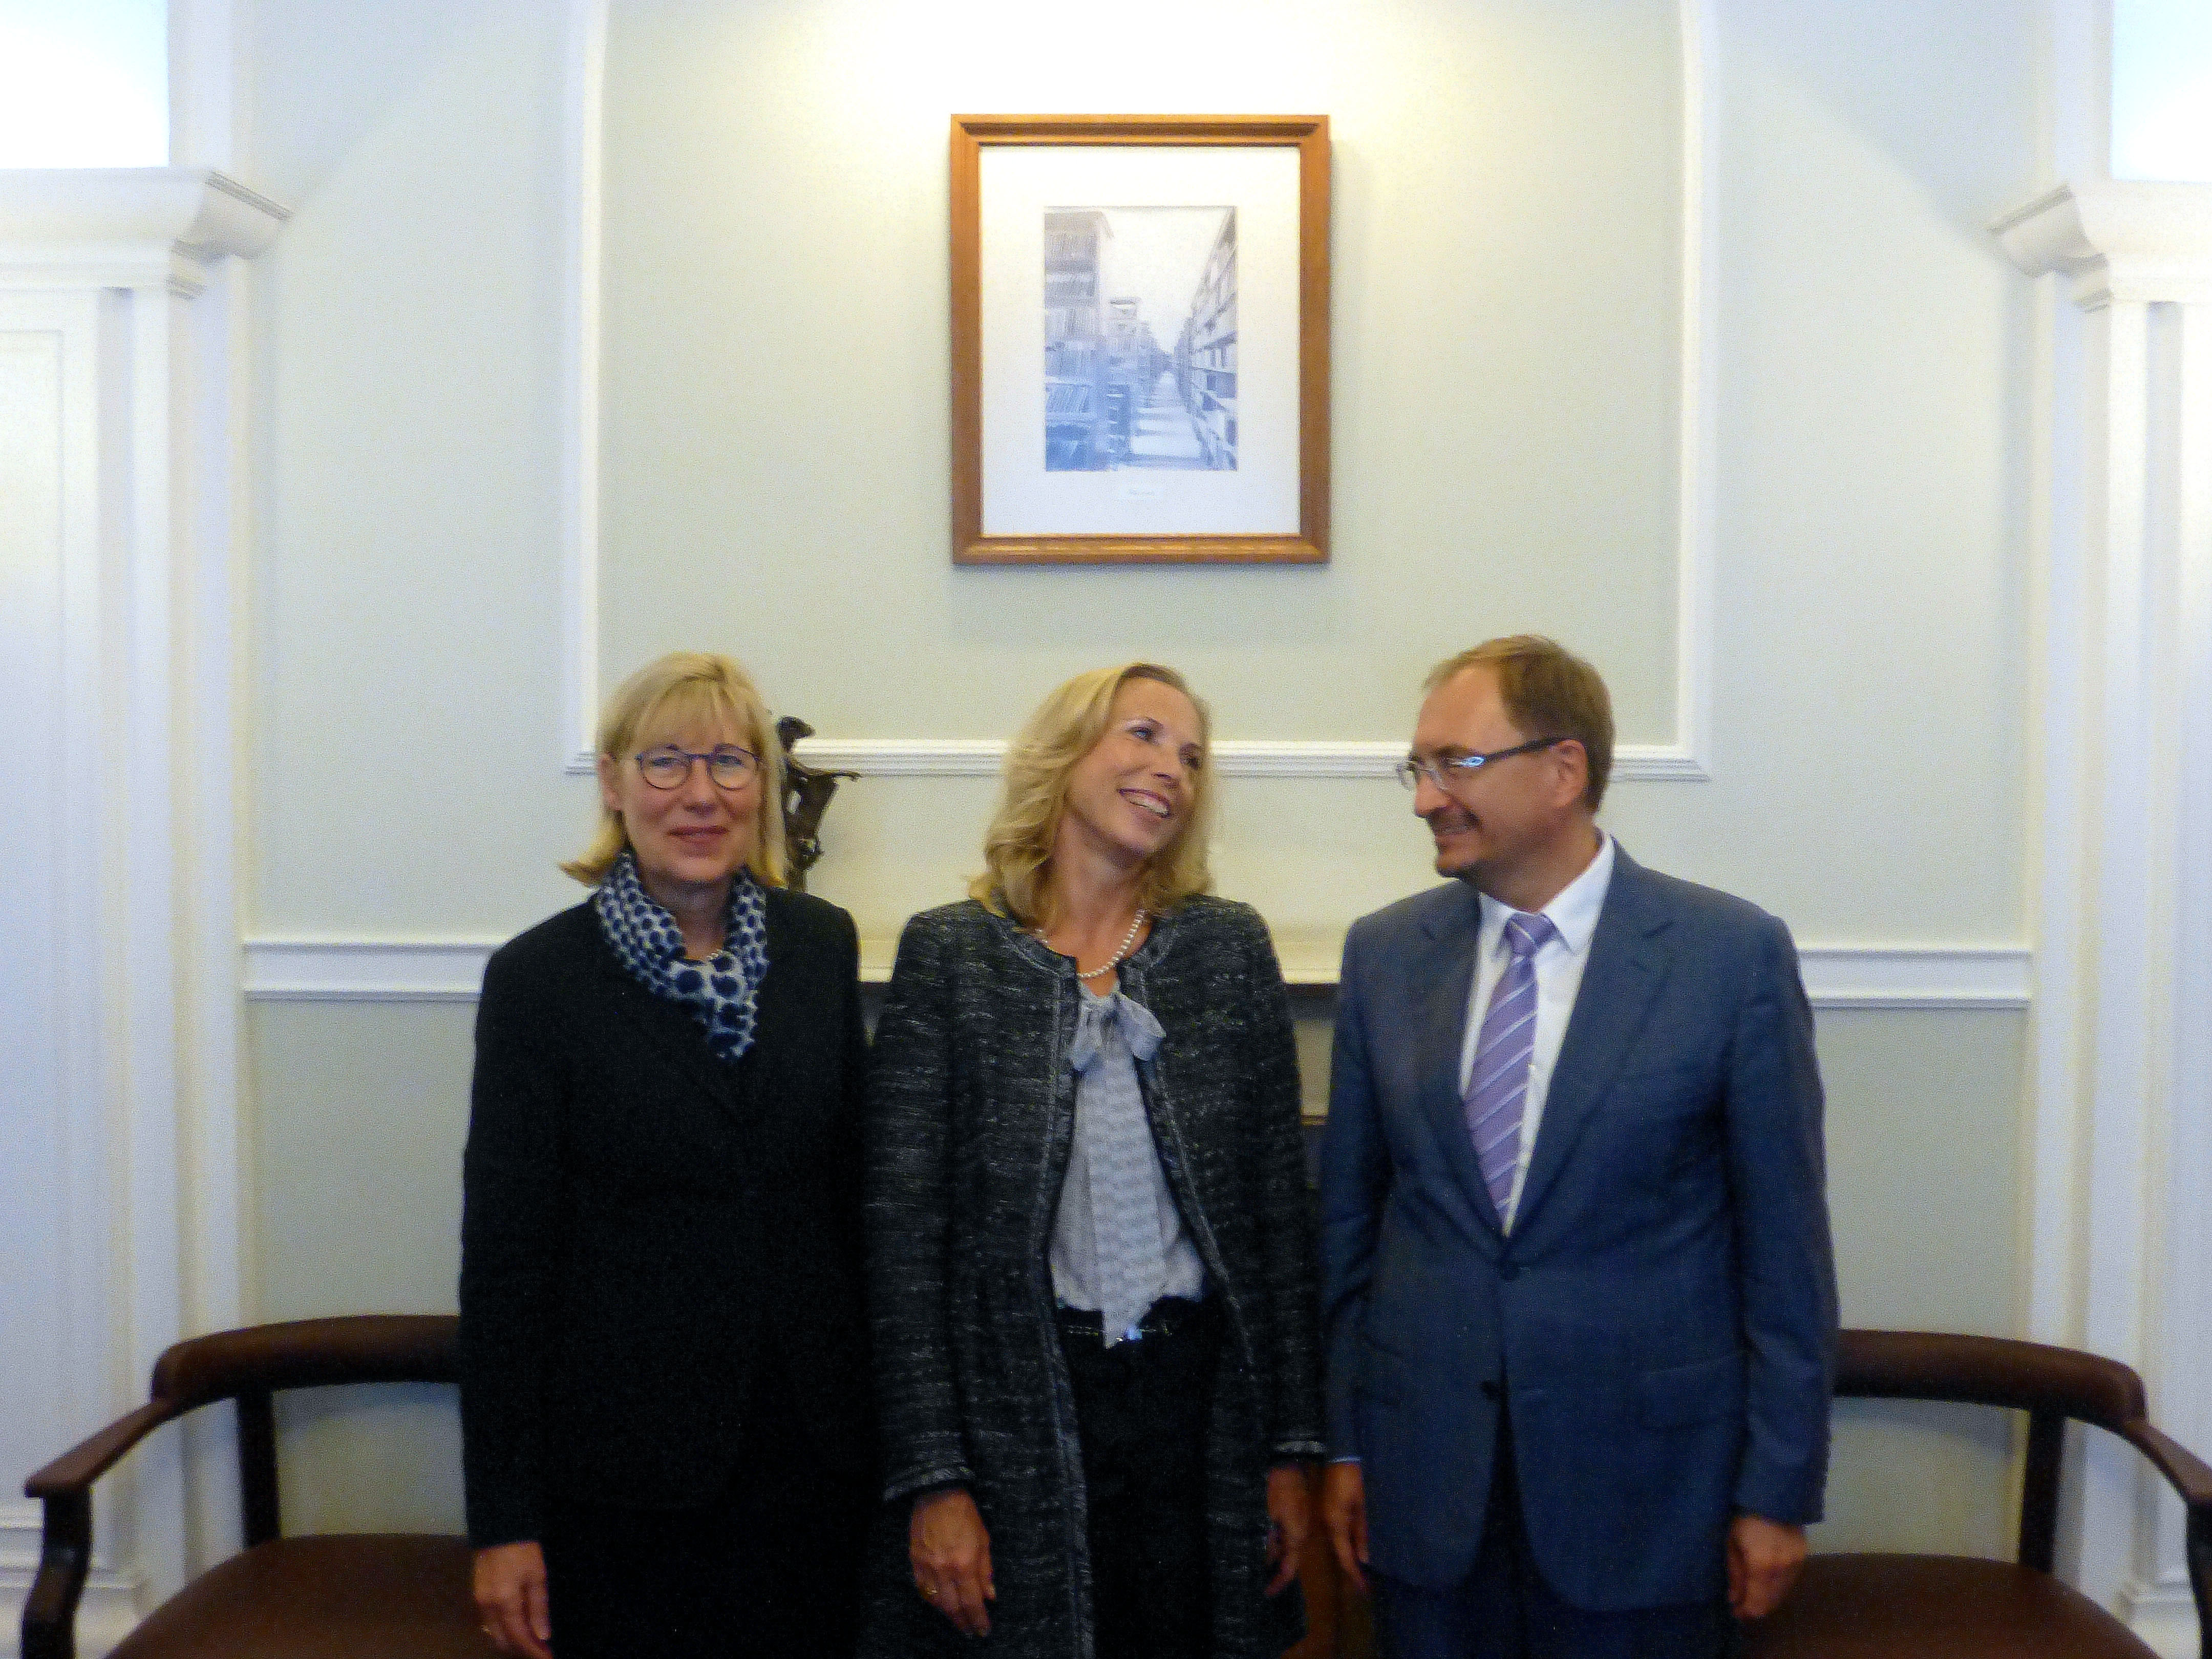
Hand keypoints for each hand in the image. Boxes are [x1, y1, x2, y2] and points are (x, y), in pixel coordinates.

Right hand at [472, 1541, 552, 1658]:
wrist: (499, 1527)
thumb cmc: (523, 1550)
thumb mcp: (537, 1577)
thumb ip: (538, 1608)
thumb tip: (543, 1636)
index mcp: (505, 1603)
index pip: (519, 1637)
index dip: (534, 1651)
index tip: (548, 1658)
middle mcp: (488, 1608)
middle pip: (503, 1640)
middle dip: (522, 1649)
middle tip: (541, 1649)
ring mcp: (479, 1602)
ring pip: (494, 1633)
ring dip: (511, 1640)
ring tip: (531, 1639)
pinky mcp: (477, 1595)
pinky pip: (488, 1622)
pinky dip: (502, 1628)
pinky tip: (516, 1624)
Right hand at [911, 1487, 994, 1637]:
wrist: (938, 1494)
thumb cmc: (965, 1515)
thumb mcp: (984, 1541)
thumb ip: (986, 1571)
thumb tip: (990, 1596)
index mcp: (965, 1565)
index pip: (973, 1602)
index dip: (978, 1620)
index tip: (983, 1630)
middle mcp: (945, 1570)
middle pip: (953, 1607)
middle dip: (963, 1622)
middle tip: (970, 1632)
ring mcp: (927, 1567)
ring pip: (936, 1602)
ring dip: (948, 1614)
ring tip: (957, 1619)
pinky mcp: (915, 1561)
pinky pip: (922, 1589)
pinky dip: (932, 1600)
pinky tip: (940, 1603)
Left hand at [1264, 1465, 1313, 1594]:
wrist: (1290, 1465)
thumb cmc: (1278, 1490)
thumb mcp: (1269, 1517)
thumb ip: (1269, 1541)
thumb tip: (1267, 1561)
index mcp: (1297, 1538)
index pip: (1289, 1570)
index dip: (1278, 1583)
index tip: (1266, 1593)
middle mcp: (1303, 1535)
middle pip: (1290, 1562)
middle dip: (1277, 1573)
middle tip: (1263, 1582)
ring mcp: (1302, 1526)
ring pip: (1289, 1550)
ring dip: (1277, 1558)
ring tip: (1262, 1567)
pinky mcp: (1298, 1517)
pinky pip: (1289, 1538)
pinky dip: (1279, 1545)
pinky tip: (1268, 1547)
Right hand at [1320, 1461, 1368, 1594]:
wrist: (1338, 1452)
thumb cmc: (1353, 1477)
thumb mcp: (1364, 1504)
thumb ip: (1364, 1531)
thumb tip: (1365, 1559)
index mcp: (1336, 1523)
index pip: (1345, 1557)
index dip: (1355, 1574)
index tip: (1365, 1589)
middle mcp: (1329, 1522)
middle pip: (1341, 1551)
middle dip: (1354, 1567)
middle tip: (1368, 1582)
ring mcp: (1329, 1514)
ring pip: (1342, 1541)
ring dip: (1353, 1554)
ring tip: (1367, 1568)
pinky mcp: (1332, 1507)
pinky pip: (1342, 1530)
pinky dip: (1351, 1541)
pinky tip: (1361, 1545)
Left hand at [1727, 1513, 1807, 1619]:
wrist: (1772, 1495)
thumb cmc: (1743, 1516)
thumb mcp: (1731, 1544)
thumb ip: (1734, 1574)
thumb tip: (1734, 1599)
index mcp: (1762, 1566)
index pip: (1758, 1603)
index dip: (1746, 1612)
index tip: (1735, 1612)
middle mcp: (1783, 1569)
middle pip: (1772, 1602)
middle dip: (1756, 1607)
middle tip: (1741, 1605)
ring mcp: (1796, 1563)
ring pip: (1782, 1593)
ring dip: (1767, 1598)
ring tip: (1751, 1594)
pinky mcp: (1803, 1557)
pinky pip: (1790, 1581)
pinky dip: (1777, 1587)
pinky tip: (1765, 1583)